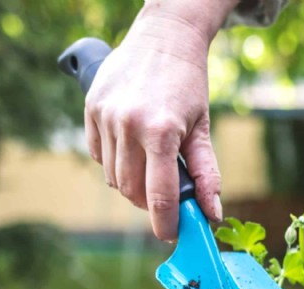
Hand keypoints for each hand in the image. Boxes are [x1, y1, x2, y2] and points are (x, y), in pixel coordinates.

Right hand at [84, 2, 232, 239]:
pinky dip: (113, 162)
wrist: (164, 38)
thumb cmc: (188, 85)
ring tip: (149, 165)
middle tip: (164, 195)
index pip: (159, 197)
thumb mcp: (202, 128)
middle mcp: (129, 124)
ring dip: (131, 183)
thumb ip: (207, 174)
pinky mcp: (91, 108)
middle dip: (149, 203)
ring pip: (113, 177)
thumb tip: (212, 215)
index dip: (165, 224)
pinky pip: (98, 155)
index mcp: (161, 132)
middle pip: (132, 192)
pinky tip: (130, 146)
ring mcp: (106, 116)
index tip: (171, 234)